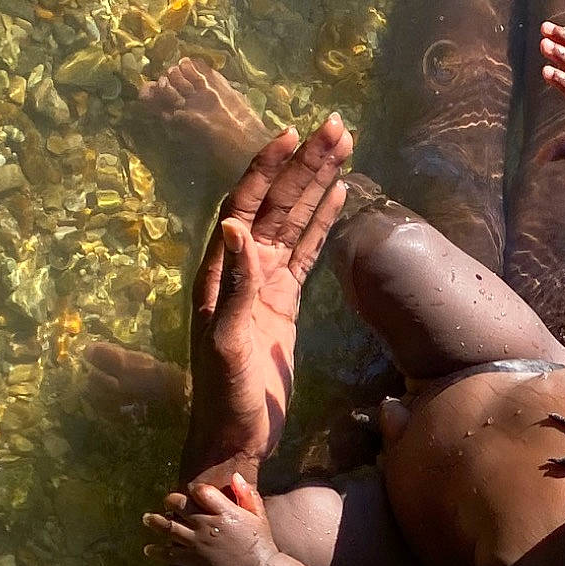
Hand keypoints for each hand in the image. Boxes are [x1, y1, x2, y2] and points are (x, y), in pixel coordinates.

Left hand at [143, 474, 281, 565]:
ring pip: (167, 527)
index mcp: (224, 511)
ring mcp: (197, 542)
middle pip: (178, 505)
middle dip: (171, 501)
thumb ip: (246, 494)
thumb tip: (234, 476)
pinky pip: (168, 554)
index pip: (200, 491)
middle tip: (167, 503)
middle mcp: (206, 524)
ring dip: (155, 521)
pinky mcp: (192, 560)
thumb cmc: (261, 544)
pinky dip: (156, 551)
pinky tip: (148, 549)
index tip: (193, 493)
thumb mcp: (259, 515)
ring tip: (147, 518)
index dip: (194, 490)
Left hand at [183, 116, 353, 481]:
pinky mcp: (284, 305)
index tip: (291, 135)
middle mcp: (241, 270)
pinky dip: (322, 222)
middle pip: (276, 204)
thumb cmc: (227, 400)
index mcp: (221, 273)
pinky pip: (305, 252)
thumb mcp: (229, 344)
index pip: (244, 206)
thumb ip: (235, 288)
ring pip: (294, 222)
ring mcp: (265, 285)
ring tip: (343, 145)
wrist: (236, 438)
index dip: (267, 171)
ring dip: (317, 184)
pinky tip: (338, 195)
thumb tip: (236, 228)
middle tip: (336, 126)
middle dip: (304, 165)